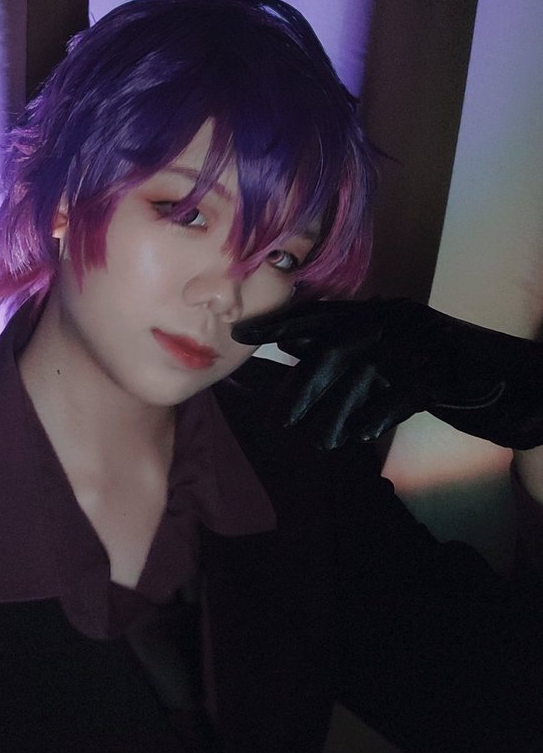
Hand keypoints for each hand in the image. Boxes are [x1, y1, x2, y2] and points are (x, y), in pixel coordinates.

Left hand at [231, 298, 542, 450]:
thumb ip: (346, 350)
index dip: (280, 325)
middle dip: (303, 384)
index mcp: (380, 310)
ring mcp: (419, 342)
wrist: (510, 380)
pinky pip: (398, 394)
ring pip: (361, 376)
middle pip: (335, 348)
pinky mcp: (441, 371)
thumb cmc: (440, 370)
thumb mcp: (388, 355)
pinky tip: (361, 437)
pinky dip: (376, 415)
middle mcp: (395, 318)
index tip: (240, 337)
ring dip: (337, 414)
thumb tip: (292, 351)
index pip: (321, 314)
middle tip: (280, 419)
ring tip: (322, 442)